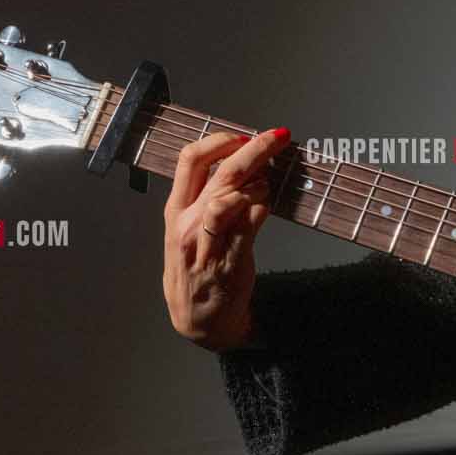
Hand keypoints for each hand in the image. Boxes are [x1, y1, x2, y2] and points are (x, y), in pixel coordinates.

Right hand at [162, 126, 290, 350]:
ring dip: (258, 184)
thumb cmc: (196, 269)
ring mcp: (207, 243)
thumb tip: (240, 162)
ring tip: (267, 185)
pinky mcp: (229, 260)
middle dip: (256, 149)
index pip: (191, 160)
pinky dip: (263, 207)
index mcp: (175, 210)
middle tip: (280, 136)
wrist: (198, 319)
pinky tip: (267, 205)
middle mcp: (188, 224)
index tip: (243, 135)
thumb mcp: (187, 230)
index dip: (220, 140)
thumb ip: (205, 198)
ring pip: (231, 197)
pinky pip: (249, 224)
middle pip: (222, 173)